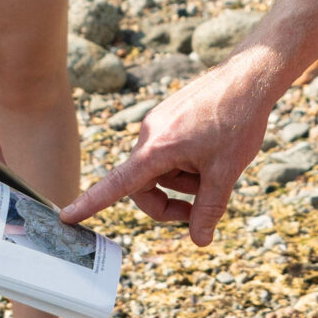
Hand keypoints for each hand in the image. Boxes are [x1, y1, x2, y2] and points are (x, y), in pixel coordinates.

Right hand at [61, 46, 280, 243]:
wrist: (250, 77)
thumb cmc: (238, 121)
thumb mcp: (225, 172)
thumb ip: (209, 209)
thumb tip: (199, 240)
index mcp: (156, 149)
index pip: (116, 185)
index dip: (91, 203)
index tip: (66, 216)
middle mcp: (150, 134)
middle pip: (144, 185)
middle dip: (169, 202)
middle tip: (200, 211)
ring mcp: (159, 123)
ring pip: (161, 169)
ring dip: (184, 181)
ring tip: (217, 169)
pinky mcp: (170, 116)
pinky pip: (169, 151)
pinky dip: (187, 163)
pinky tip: (214, 152)